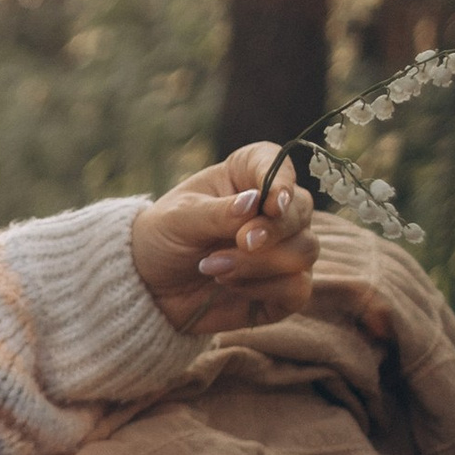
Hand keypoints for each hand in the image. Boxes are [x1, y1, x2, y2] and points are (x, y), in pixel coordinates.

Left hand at [129, 144, 319, 335]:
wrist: (150, 289)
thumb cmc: (163, 240)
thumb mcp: (178, 220)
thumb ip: (217, 212)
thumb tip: (255, 201)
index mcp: (246, 176)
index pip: (278, 164)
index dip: (283, 181)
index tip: (273, 203)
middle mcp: (272, 209)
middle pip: (302, 210)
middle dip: (273, 229)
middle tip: (241, 242)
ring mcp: (282, 249)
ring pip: (305, 250)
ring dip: (261, 263)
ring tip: (214, 269)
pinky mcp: (283, 288)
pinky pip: (298, 287)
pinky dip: (266, 290)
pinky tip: (231, 287)